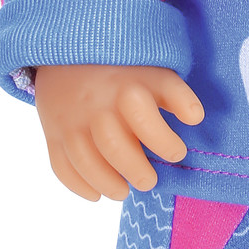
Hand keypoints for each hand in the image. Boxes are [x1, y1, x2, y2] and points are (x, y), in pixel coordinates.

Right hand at [33, 65, 204, 200]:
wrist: (69, 54)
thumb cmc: (125, 71)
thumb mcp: (154, 72)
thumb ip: (176, 95)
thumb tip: (195, 118)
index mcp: (127, 87)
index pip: (147, 120)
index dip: (166, 143)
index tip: (177, 153)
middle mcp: (96, 104)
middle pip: (114, 146)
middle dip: (137, 171)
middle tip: (150, 180)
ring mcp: (71, 119)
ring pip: (86, 160)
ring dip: (108, 183)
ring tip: (124, 191)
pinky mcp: (53, 132)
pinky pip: (61, 165)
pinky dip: (79, 185)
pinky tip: (96, 194)